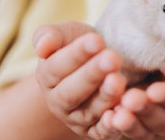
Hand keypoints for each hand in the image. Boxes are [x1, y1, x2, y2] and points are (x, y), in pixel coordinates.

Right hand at [33, 21, 125, 139]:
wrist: (105, 62)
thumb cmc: (85, 46)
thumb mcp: (68, 34)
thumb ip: (51, 36)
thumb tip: (42, 47)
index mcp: (47, 76)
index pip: (57, 66)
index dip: (77, 54)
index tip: (97, 40)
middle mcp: (59, 102)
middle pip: (71, 92)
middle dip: (92, 75)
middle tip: (111, 59)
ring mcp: (77, 118)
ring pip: (89, 111)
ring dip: (105, 97)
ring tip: (119, 80)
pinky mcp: (96, 130)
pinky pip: (103, 132)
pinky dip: (111, 125)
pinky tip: (123, 112)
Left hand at [111, 48, 164, 139]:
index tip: (154, 91)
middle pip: (162, 120)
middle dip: (145, 111)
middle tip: (130, 100)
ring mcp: (159, 127)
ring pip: (145, 129)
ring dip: (131, 122)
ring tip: (116, 114)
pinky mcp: (142, 125)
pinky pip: (132, 129)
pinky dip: (118, 125)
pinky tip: (108, 117)